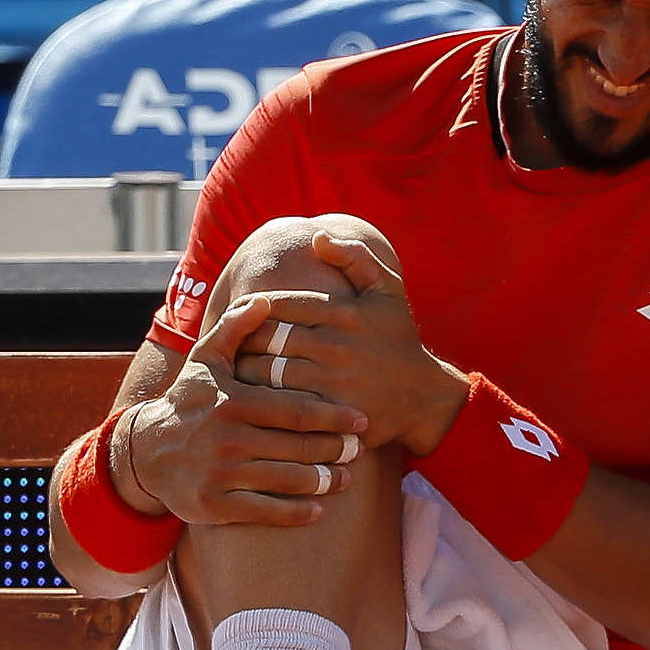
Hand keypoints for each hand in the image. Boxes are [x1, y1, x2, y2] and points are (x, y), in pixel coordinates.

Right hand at [117, 298, 374, 526]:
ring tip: (345, 478)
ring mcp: (222, 475)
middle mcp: (229, 439)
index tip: (361, 420)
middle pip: (297, 447)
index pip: (296, 411)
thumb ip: (235, 329)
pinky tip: (318, 510)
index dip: (333, 417)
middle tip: (359, 450)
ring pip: (286, 481)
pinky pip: (265, 512)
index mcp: (234, 402)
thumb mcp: (205, 360)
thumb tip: (265, 301)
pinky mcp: (216, 505)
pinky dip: (296, 513)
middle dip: (334, 450)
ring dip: (322, 482)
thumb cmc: (188, 400)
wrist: (146, 451)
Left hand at [218, 230, 469, 456]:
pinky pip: (283, 405)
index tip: (237, 315)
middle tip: (225, 345)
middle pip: (266, 339)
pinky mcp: (331, 412)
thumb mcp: (386, 291)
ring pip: (268, 373)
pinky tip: (252, 400)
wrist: (424, 397)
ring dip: (244, 372)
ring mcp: (333, 380)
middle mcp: (335, 344)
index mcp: (342, 312)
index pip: (277, 304)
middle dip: (240, 341)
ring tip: (232, 371)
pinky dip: (262, 401)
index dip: (249, 309)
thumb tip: (317, 236)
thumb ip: (355, 258)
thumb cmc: (398, 340)